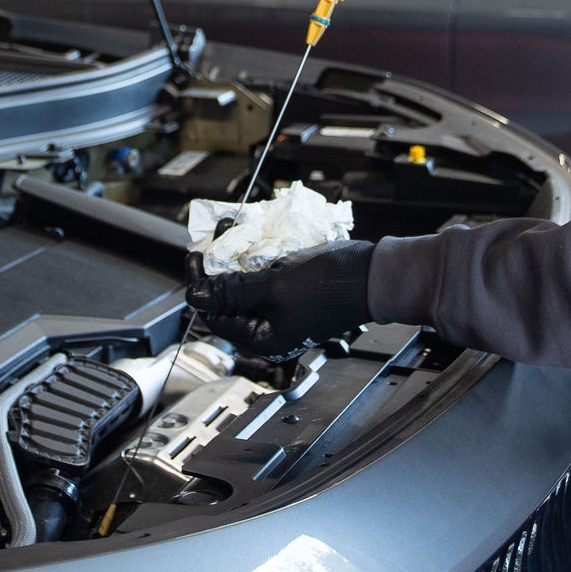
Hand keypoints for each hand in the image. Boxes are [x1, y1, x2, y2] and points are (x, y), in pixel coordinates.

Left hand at [186, 240, 376, 360]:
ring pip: (245, 286)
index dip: (201, 285)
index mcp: (263, 339)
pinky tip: (256, 240)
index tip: (197, 255)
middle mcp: (270, 330)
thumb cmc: (332, 286)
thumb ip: (233, 292)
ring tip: (235, 232)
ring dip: (236, 259)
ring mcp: (282, 312)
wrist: (374, 275)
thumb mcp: (275, 286)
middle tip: (218, 236)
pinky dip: (256, 260)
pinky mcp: (292, 295)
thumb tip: (196, 296)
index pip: (214, 314)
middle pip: (228, 300)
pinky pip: (264, 279)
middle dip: (219, 266)